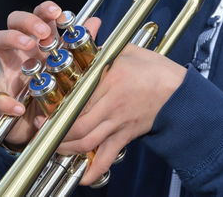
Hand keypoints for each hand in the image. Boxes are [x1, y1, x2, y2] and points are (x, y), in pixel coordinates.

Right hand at [0, 1, 100, 146]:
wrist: (41, 123)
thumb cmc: (56, 90)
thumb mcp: (71, 67)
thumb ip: (81, 43)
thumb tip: (95, 21)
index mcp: (42, 43)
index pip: (39, 16)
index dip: (46, 10)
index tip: (58, 13)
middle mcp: (23, 51)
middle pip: (15, 20)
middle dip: (29, 21)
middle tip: (43, 33)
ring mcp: (8, 68)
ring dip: (13, 39)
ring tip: (29, 47)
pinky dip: (6, 100)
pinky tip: (20, 107)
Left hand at [35, 44, 186, 184]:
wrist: (179, 93)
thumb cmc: (156, 70)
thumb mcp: (128, 52)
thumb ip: (104, 50)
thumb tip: (87, 45)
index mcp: (109, 82)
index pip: (76, 99)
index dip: (56, 109)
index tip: (42, 111)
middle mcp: (110, 106)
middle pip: (76, 125)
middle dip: (55, 132)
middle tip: (42, 131)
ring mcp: (118, 123)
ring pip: (87, 142)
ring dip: (67, 149)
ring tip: (54, 147)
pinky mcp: (126, 135)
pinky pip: (108, 156)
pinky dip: (95, 170)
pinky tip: (84, 178)